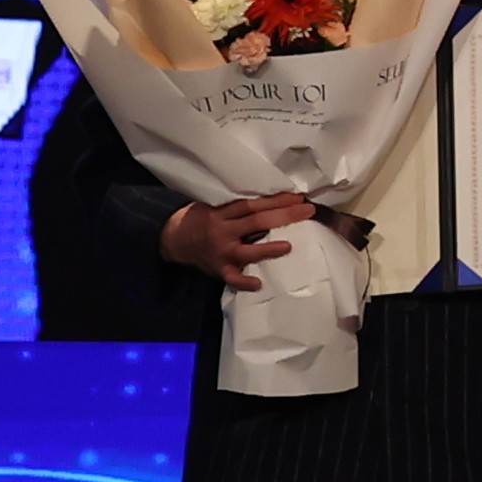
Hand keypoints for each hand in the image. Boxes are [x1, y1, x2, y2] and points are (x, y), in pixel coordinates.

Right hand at [163, 191, 318, 290]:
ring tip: (288, 246)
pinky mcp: (218, 269)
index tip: (299, 197)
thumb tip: (276, 200)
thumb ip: (239, 207)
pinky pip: (231, 277)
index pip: (252, 205)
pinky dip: (244, 281)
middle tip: (308, 211)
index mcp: (221, 213)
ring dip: (267, 249)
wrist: (173, 239)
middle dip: (283, 216)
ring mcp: (220, 252)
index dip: (276, 200)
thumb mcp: (214, 207)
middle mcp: (221, 231)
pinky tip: (258, 283)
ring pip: (245, 251)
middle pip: (255, 222)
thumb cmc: (203, 220)